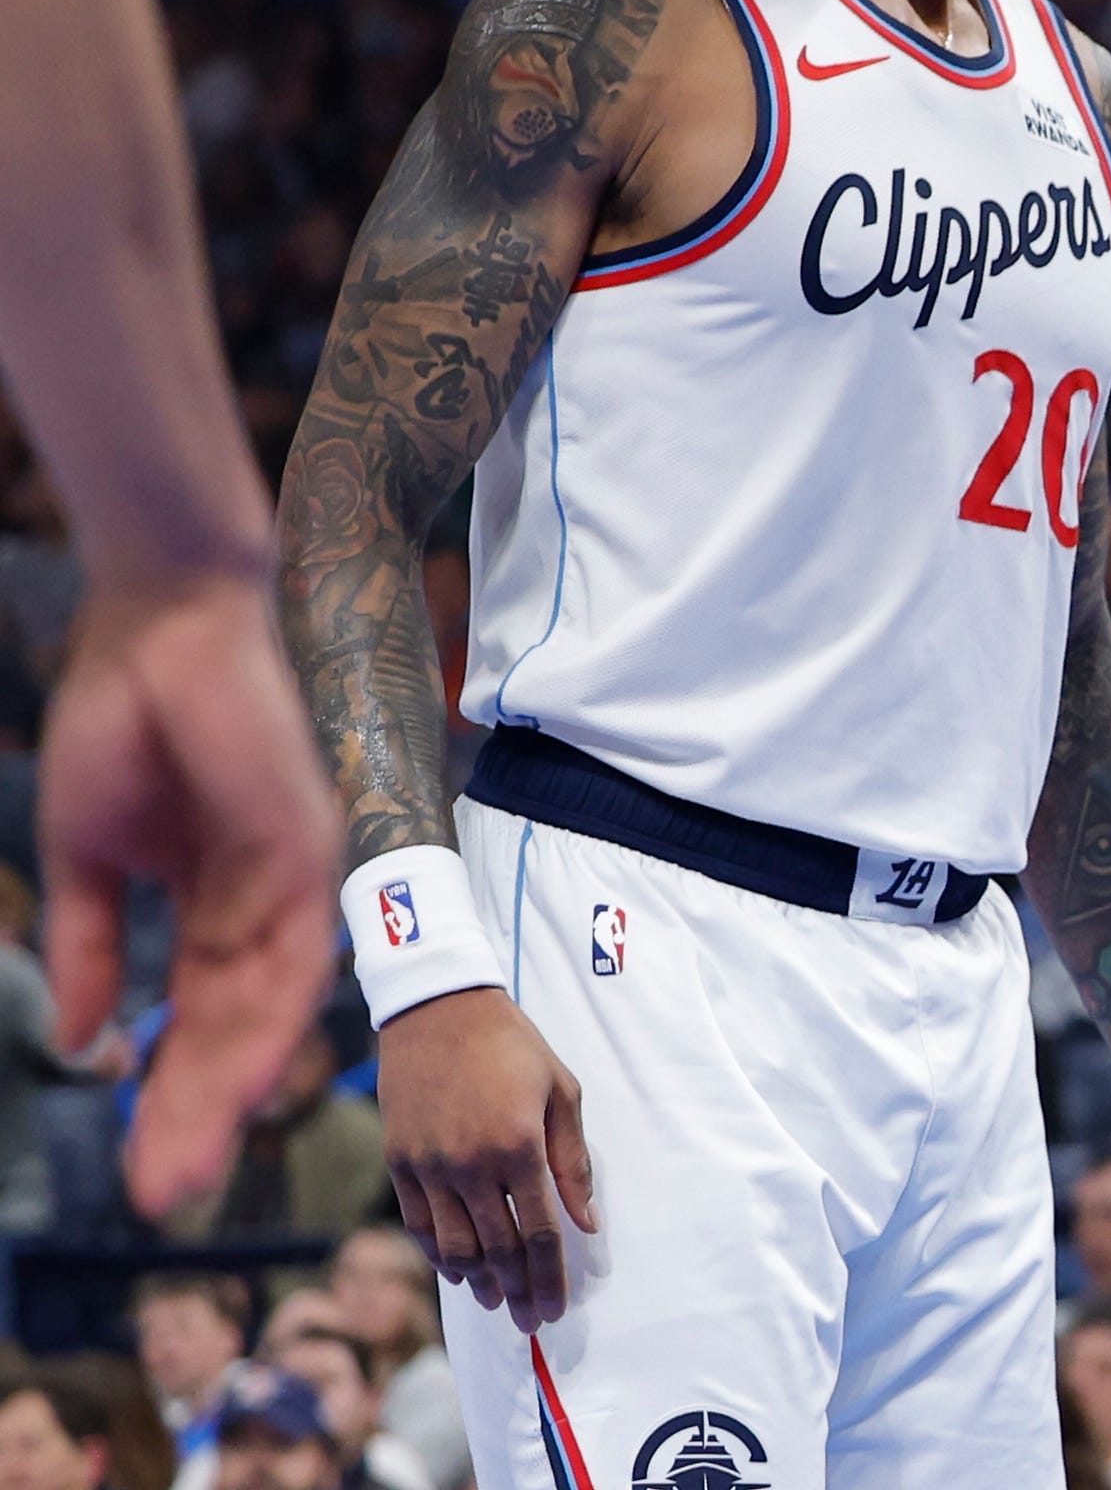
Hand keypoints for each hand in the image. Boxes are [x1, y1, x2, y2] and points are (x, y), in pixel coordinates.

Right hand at [37, 572, 342, 1213]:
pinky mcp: (306, 847)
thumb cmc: (124, 722)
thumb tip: (87, 1039)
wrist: (156, 628)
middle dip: (197, 1116)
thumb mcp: (93, 857)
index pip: (198, 1020)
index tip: (144, 1172)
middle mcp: (265, 902)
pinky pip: (291, 950)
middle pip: (235, 1032)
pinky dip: (265, 1020)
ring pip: (267, 1011)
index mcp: (216, 902)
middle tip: (164, 1199)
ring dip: (227, 1091)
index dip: (171, 1094)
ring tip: (183, 1167)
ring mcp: (291, 877)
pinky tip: (233, 1081)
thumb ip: (98, 948)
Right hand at [376, 987, 599, 1332]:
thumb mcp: (561, 1092)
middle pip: (499, 1249)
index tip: (557, 1308)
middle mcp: (472, 1164)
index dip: (550, 1277)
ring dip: (479, 1281)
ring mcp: (431, 1167)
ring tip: (498, 1301)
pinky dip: (439, 1254)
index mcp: (520, 1146)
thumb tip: (587, 1222)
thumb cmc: (513, 1048)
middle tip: (531, 1321)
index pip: (540, 1232)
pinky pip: (421, 1225)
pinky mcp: (400, 1163)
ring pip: (455, 1246)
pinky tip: (459, 1271)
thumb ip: (574, 1162)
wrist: (440, 1012)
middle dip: (519, 1290)